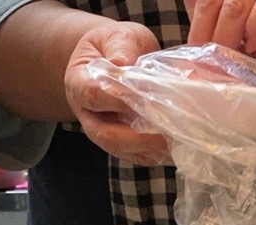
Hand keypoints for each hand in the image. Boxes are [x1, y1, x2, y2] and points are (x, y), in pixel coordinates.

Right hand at [64, 23, 168, 164]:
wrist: (113, 58)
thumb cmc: (116, 46)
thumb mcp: (117, 36)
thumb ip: (121, 47)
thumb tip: (125, 64)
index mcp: (79, 81)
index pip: (93, 95)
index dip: (119, 98)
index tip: (148, 96)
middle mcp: (86, 112)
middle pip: (105, 135)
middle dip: (138, 137)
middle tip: (169, 130)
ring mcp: (102, 131)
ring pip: (121, 150)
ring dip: (150, 149)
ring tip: (177, 140)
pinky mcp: (121, 143)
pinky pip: (135, 156)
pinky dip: (155, 154)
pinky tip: (176, 146)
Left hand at [186, 0, 255, 64]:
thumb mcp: (255, 35)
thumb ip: (229, 36)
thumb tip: (199, 58)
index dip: (194, 24)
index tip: (190, 55)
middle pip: (210, 1)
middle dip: (202, 35)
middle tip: (201, 66)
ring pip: (232, 6)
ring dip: (224, 39)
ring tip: (224, 63)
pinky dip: (254, 32)